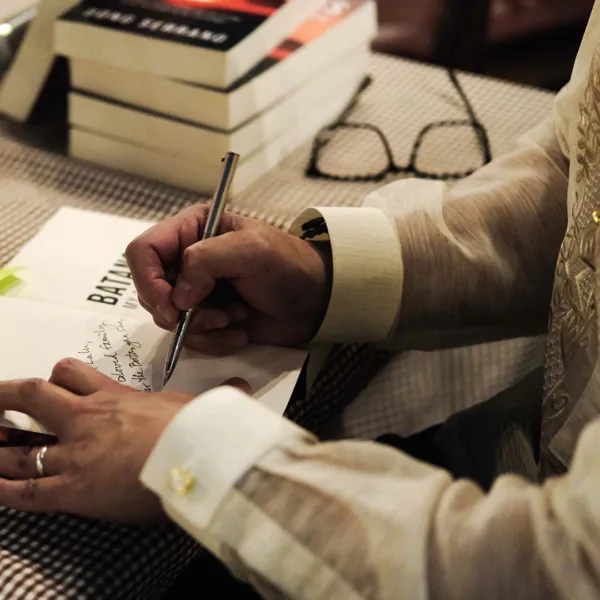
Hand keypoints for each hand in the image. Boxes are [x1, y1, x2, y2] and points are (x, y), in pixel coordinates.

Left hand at [0, 359, 249, 521]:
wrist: (195, 454)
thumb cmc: (197, 428)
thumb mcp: (206, 404)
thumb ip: (220, 394)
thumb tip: (243, 387)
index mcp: (114, 398)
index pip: (73, 375)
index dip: (58, 375)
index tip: (53, 378)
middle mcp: (86, 419)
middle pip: (33, 396)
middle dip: (8, 395)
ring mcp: (74, 454)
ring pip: (19, 446)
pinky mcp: (72, 490)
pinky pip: (25, 491)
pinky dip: (3, 490)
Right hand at [125, 205, 331, 354]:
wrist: (315, 302)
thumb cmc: (288, 266)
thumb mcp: (251, 250)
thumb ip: (206, 260)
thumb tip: (178, 296)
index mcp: (192, 230)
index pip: (143, 251)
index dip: (148, 279)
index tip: (170, 304)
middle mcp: (186, 261)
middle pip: (149, 290)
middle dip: (179, 310)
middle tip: (215, 315)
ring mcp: (195, 292)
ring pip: (168, 319)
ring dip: (202, 326)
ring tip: (235, 317)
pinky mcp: (206, 319)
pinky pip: (190, 338)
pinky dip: (214, 340)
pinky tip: (240, 331)